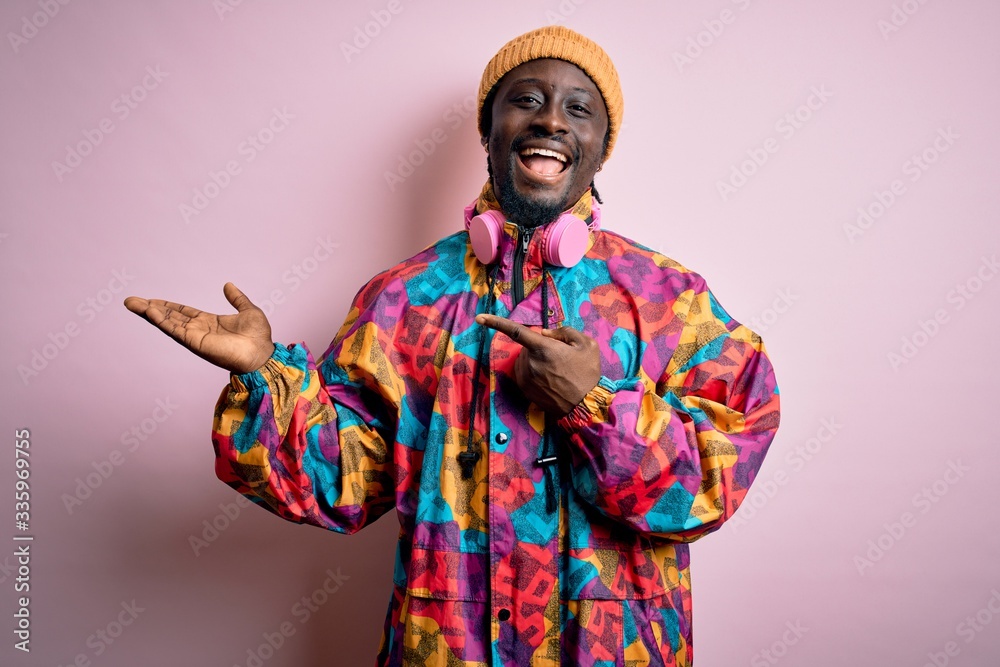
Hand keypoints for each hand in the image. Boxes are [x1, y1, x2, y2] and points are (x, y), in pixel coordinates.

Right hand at [123, 282, 274, 374]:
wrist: (262, 353)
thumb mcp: (248, 310)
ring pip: (167, 323)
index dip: (167, 306)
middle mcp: (198, 330)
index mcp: (208, 322)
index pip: (182, 312)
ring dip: (150, 313)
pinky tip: (150, 312)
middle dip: (150, 308)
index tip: (150, 300)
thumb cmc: (259, 337)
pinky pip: (175, 330)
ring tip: (133, 304)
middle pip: (169, 317)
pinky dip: (162, 321)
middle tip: (131, 300)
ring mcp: (195, 337)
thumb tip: (228, 285)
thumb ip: (237, 298)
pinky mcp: (195, 343)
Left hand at [475, 314, 600, 416]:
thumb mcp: (586, 344)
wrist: (585, 405)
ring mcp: (525, 378)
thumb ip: (564, 331)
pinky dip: (534, 373)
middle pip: (527, 347)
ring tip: (557, 371)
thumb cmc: (588, 373)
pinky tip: (550, 380)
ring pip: (525, 361)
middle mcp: (530, 363)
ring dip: (535, 361)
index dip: (496, 323)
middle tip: (560, 358)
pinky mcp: (524, 390)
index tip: (479, 318)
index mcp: (544, 348)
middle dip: (539, 348)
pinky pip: (524, 373)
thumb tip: (544, 333)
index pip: (516, 331)